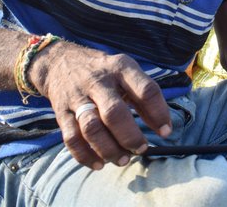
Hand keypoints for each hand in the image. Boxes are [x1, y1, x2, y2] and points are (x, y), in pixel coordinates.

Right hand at [28, 41, 171, 168]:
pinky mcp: (62, 112)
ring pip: (91, 128)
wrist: (61, 62)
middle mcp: (98, 81)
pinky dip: (85, 155)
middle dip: (130, 136)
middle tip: (141, 149)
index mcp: (121, 68)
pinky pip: (71, 138)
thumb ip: (144, 98)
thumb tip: (164, 129)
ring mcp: (77, 97)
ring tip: (122, 159)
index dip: (159, 113)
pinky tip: (99, 164)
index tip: (166, 131)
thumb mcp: (126, 72)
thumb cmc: (104, 72)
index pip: (145, 90)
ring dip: (108, 149)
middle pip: (114, 113)